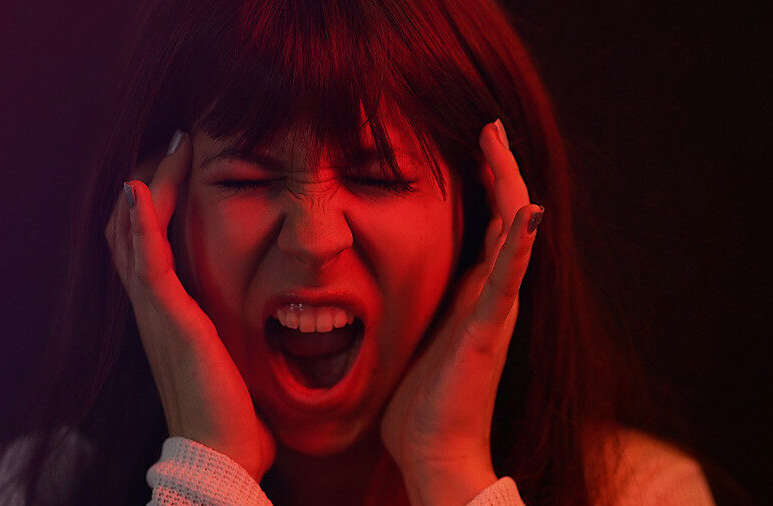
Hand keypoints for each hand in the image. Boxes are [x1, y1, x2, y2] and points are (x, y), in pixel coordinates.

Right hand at [104, 131, 274, 481]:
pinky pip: (147, 263)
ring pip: (133, 237)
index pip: (146, 247)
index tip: (177, 165)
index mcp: (166, 315)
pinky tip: (139, 189)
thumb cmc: (231, 410)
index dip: (153, 205)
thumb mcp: (227, 355)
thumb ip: (226, 329)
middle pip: (130, 233)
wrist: (223, 452)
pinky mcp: (172, 321)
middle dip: (149, 183)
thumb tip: (253, 319)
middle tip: (171, 142)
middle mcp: (152, 310)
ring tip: (166, 147)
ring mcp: (157, 314)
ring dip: (148, 188)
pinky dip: (140, 225)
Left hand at [380, 120, 542, 504]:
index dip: (483, 183)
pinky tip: (531, 210)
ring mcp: (495, 309)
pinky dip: (522, 244)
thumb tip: (379, 288)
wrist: (435, 451)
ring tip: (497, 139)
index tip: (470, 145)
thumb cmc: (420, 403)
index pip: (486, 224)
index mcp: (472, 293)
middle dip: (498, 168)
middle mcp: (491, 294)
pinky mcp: (489, 330)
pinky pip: (509, 279)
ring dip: (508, 184)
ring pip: (513, 233)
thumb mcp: (414, 336)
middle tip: (488, 124)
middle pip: (506, 216)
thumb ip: (415, 307)